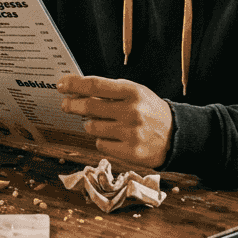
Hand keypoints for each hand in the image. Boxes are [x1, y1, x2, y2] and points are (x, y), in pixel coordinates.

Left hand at [58, 74, 172, 167]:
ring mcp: (131, 133)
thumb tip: (77, 91)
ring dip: (90, 124)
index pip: (95, 86)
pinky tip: (114, 137)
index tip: (61, 85)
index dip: (74, 85)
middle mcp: (131, 112)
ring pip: (92, 127)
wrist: (176, 136)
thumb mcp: (135, 93)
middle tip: (66, 104)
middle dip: (72, 105)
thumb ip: (109, 91)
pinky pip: (101, 144)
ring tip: (102, 122)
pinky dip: (102, 140)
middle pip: (88, 107)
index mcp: (132, 92)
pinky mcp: (130, 152)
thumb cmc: (149, 111)